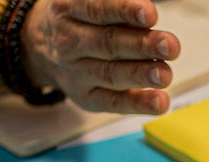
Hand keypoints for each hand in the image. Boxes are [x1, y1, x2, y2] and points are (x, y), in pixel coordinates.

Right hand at [22, 0, 180, 113]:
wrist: (38, 45)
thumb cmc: (80, 17)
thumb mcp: (86, 1)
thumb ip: (116, 5)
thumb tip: (146, 10)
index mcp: (69, 9)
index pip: (96, 9)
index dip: (124, 10)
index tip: (150, 13)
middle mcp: (70, 41)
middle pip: (107, 43)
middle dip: (142, 45)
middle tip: (170, 46)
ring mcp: (76, 72)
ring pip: (110, 74)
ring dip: (141, 75)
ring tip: (165, 74)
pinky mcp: (86, 97)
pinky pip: (112, 102)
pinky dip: (137, 103)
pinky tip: (160, 102)